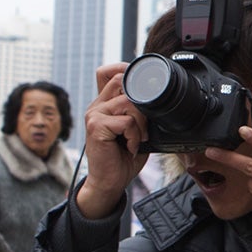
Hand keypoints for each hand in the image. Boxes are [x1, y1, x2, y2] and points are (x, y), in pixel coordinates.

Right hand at [77, 63, 146, 218]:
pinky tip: (130, 146)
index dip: (125, 70)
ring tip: (137, 139)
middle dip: (141, 101)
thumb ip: (139, 111)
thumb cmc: (124, 157)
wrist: (110, 181)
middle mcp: (96, 105)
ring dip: (141, 123)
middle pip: (121, 80)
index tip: (143, 88)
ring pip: (128, 102)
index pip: (108, 72)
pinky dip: (134, 135)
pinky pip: (126, 121)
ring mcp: (94, 115)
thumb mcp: (136, 129)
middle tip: (143, 125)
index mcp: (104, 103)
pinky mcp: (95, 127)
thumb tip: (157, 97)